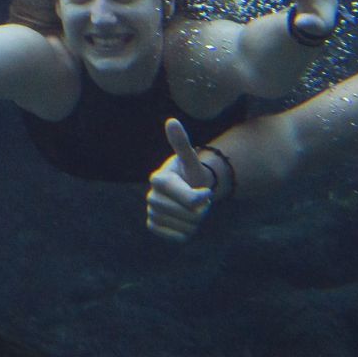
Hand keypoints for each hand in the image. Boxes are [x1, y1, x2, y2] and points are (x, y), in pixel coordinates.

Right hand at [146, 118, 215, 241]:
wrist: (188, 190)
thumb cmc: (191, 174)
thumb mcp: (191, 159)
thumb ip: (182, 144)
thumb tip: (172, 121)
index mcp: (158, 179)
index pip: (189, 199)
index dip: (202, 198)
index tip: (206, 192)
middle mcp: (151, 196)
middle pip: (189, 215)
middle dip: (200, 210)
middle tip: (198, 201)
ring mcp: (151, 212)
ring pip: (185, 227)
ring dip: (195, 222)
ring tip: (191, 209)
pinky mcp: (153, 226)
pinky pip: (178, 237)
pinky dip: (186, 232)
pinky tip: (184, 221)